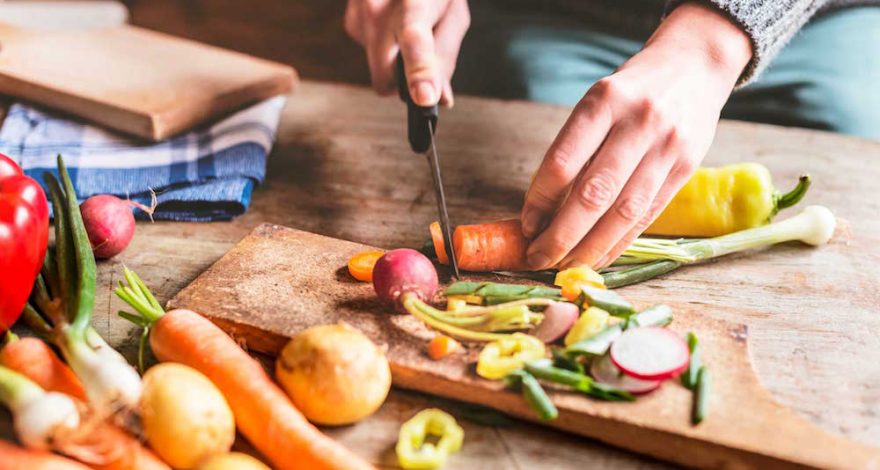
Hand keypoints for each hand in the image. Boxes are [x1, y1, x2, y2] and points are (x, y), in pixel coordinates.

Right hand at [344, 0, 469, 105]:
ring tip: (407, 25)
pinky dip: (385, 47)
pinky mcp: (350, 22)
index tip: (424, 96)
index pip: (415, 37)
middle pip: (385, 78)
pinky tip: (392, 22)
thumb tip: (440, 99)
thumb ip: (446, 56)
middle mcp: (378, 7)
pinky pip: (371, 55)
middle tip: (422, 62)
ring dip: (395, 59)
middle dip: (402, 80)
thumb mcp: (453, 14)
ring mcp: (359, 14)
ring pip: (378, 69)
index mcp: (414, 0)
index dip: (420, 70)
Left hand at [521, 2, 751, 269]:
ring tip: (565, 266)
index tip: (525, 224)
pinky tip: (598, 257)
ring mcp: (667, 146)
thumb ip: (576, 148)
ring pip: (624, 212)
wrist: (695, 65)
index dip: (539, 200)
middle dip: (561, 235)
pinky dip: (619, 242)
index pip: (563, 162)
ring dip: (590, 248)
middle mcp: (638, 122)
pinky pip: (648, 215)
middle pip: (593, 194)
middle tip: (538, 258)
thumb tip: (542, 211)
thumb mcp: (598, 101)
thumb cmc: (632, 90)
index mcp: (605, 100)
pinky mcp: (687, 167)